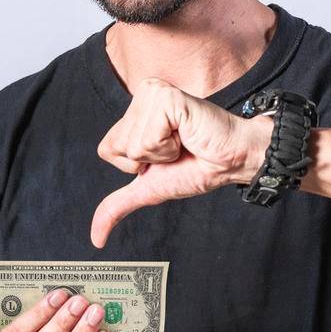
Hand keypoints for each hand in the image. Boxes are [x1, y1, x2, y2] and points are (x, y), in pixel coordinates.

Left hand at [90, 77, 271, 247]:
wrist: (233, 160)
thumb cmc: (200, 167)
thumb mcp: (151, 188)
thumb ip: (119, 204)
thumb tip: (97, 237)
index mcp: (136, 113)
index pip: (107, 149)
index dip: (134, 164)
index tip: (166, 155)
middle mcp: (143, 97)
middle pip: (115, 146)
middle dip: (147, 159)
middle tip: (177, 148)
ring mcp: (153, 94)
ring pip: (130, 144)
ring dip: (161, 153)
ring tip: (184, 141)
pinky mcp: (166, 97)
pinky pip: (147, 138)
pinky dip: (169, 147)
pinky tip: (187, 135)